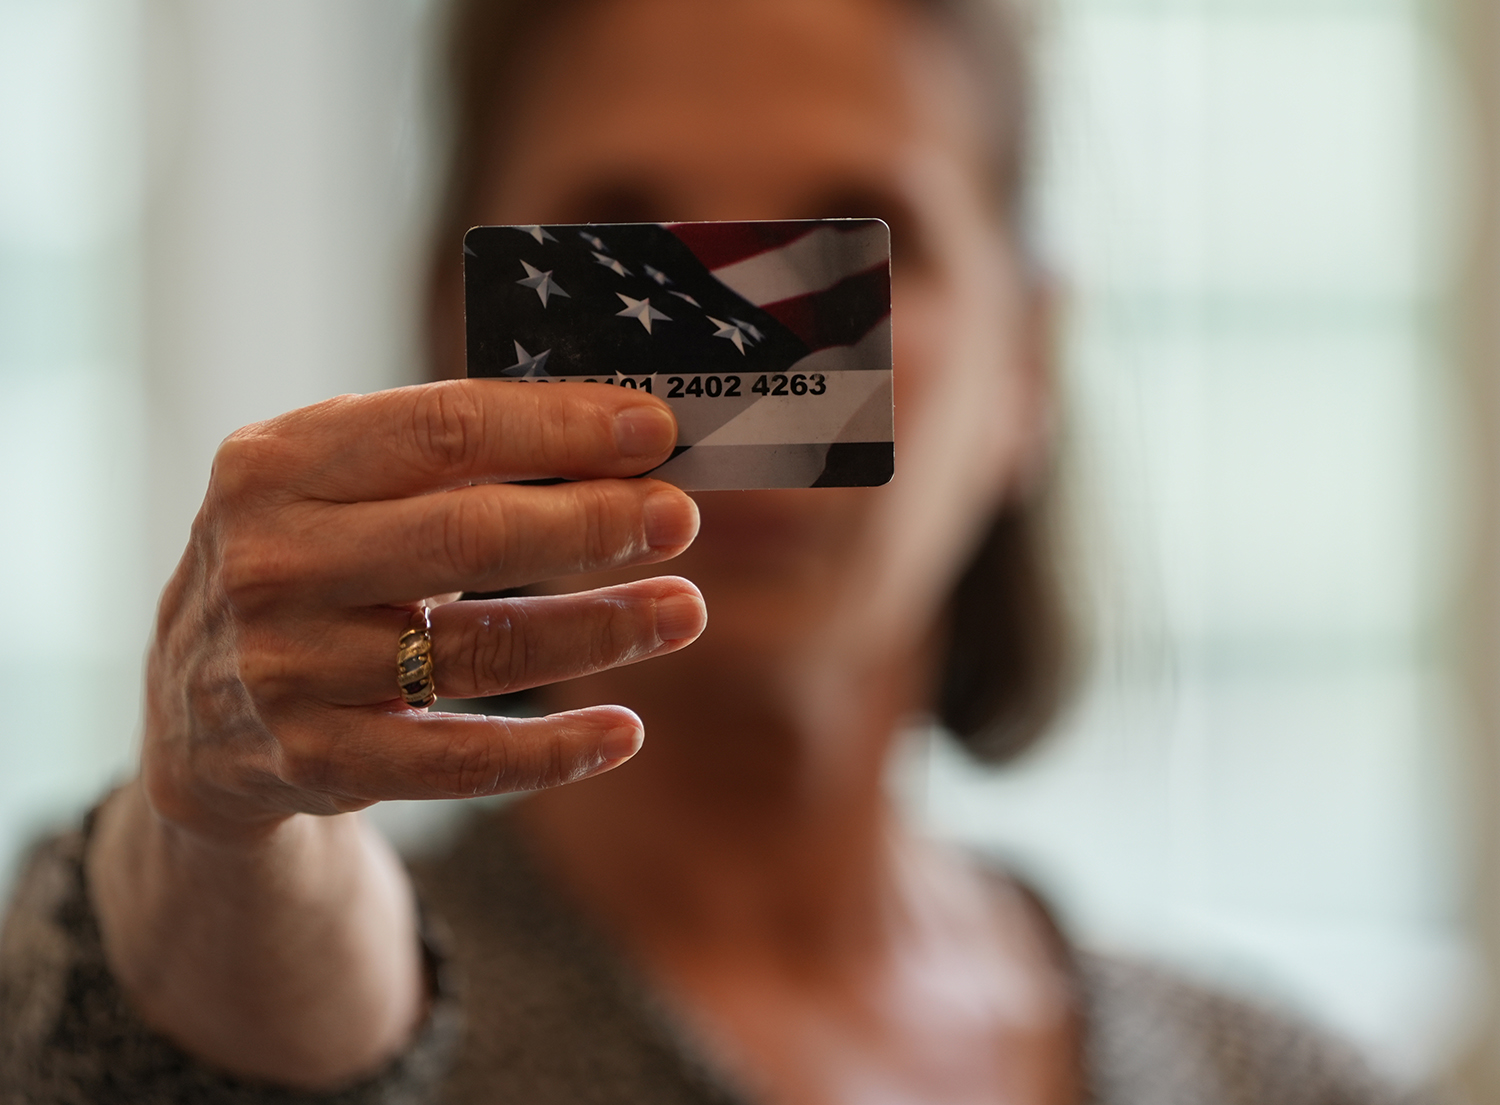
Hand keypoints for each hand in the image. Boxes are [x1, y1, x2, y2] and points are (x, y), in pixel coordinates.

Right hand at [141, 379, 703, 841]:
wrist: (193, 705)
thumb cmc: (307, 561)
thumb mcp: (331, 484)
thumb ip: (442, 455)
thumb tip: (613, 438)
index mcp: (277, 464)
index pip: (442, 429)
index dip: (560, 428)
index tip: (653, 431)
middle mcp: (272, 563)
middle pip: (467, 537)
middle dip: (592, 524)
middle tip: (678, 518)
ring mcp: (288, 668)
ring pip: (479, 651)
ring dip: (600, 630)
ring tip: (682, 609)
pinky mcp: (316, 761)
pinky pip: (457, 761)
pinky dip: (550, 750)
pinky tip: (623, 730)